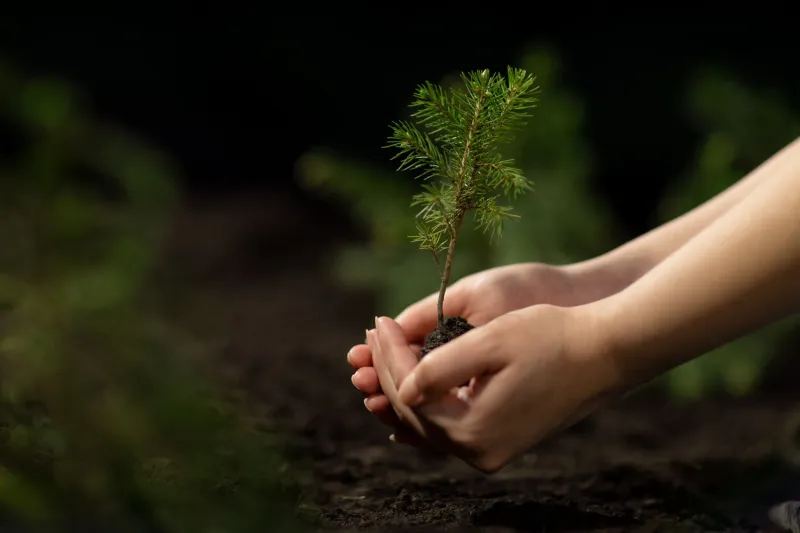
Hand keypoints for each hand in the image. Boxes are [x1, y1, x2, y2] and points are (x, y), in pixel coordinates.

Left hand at [348, 263, 577, 435]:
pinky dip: (426, 405)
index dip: (389, 354)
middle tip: (375, 333)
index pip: (410, 393)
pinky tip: (408, 391)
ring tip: (383, 353)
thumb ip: (439, 367)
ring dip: (403, 387)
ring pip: (427, 422)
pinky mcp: (500, 441)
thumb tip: (401, 387)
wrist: (604, 353)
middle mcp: (479, 452)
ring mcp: (490, 452)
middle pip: (414, 412)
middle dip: (390, 370)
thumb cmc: (551, 337)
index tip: (378, 320)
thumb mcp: (490, 341)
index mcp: (474, 432)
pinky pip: (448, 428)